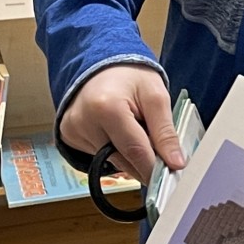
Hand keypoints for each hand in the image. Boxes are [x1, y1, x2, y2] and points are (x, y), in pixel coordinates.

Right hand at [59, 65, 183, 179]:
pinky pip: (97, 155)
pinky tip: (116, 132)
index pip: (135, 151)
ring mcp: (72, 131)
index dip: (154, 168)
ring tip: (135, 131)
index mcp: (107, 108)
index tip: (170, 176)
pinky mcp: (68, 136)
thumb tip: (176, 163)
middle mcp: (84, 122)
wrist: (102, 66)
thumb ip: (165, 132)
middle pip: (122, 160)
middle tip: (160, 155)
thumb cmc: (131, 77)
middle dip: (144, 162)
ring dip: (128, 155)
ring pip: (111, 161)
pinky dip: (113, 150)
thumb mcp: (156, 97)